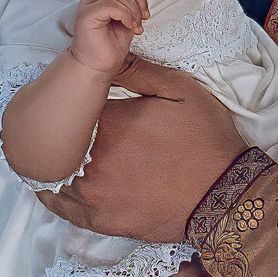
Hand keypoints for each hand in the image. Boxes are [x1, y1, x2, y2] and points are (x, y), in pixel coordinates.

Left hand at [38, 59, 245, 242]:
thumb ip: (138, 71)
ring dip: (54, 161)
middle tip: (69, 126)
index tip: (83, 101)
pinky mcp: (98, 219)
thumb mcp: (180, 90)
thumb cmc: (205, 139)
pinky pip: (61, 205)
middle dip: (62, 130)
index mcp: (109, 122)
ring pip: (53, 173)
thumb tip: (106, 57)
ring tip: (58, 153)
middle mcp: (92, 158)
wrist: (224, 194)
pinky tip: (58, 181)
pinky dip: (54, 192)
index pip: (73, 104)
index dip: (76, 100)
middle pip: (58, 139)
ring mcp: (93, 193)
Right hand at [67, 0, 148, 78]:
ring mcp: (87, 5)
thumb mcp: (126, 18)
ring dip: (134, 11)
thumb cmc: (111, 43)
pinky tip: (130, 27)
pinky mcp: (86, 15)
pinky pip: (112, 6)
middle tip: (143, 18)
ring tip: (136, 26)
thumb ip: (128, 2)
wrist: (99, 65)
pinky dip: (127, 16)